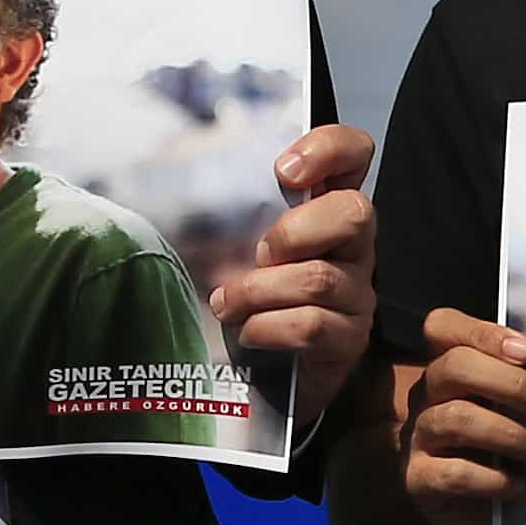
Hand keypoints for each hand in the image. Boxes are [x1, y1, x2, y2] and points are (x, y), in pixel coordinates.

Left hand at [211, 122, 374, 404]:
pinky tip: (246, 332)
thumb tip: (169, 168)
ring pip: (320, 278)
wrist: (254, 375)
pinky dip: (267, 327)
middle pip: (354, 212)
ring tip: (225, 303)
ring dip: (258, 290)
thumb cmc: (239, 293)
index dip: (329, 149)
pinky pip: (312, 326)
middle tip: (256, 254)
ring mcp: (356, 293)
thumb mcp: (227, 241)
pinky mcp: (348, 340)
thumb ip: (219, 205)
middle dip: (293, 232)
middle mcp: (352, 245)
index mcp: (324, 207)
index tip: (283, 171)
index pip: (354, 153)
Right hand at [397, 305, 525, 524]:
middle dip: (510, 384)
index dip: (482, 332)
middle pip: (453, 367)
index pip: (442, 327)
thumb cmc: (505, 451)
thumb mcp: (517, 410)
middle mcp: (425, 397)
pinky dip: (493, 479)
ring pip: (455, 418)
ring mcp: (417, 437)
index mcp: (447, 370)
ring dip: (509, 435)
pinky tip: (517, 486)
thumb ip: (523, 383)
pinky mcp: (418, 479)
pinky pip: (454, 473)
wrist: (481, 515)